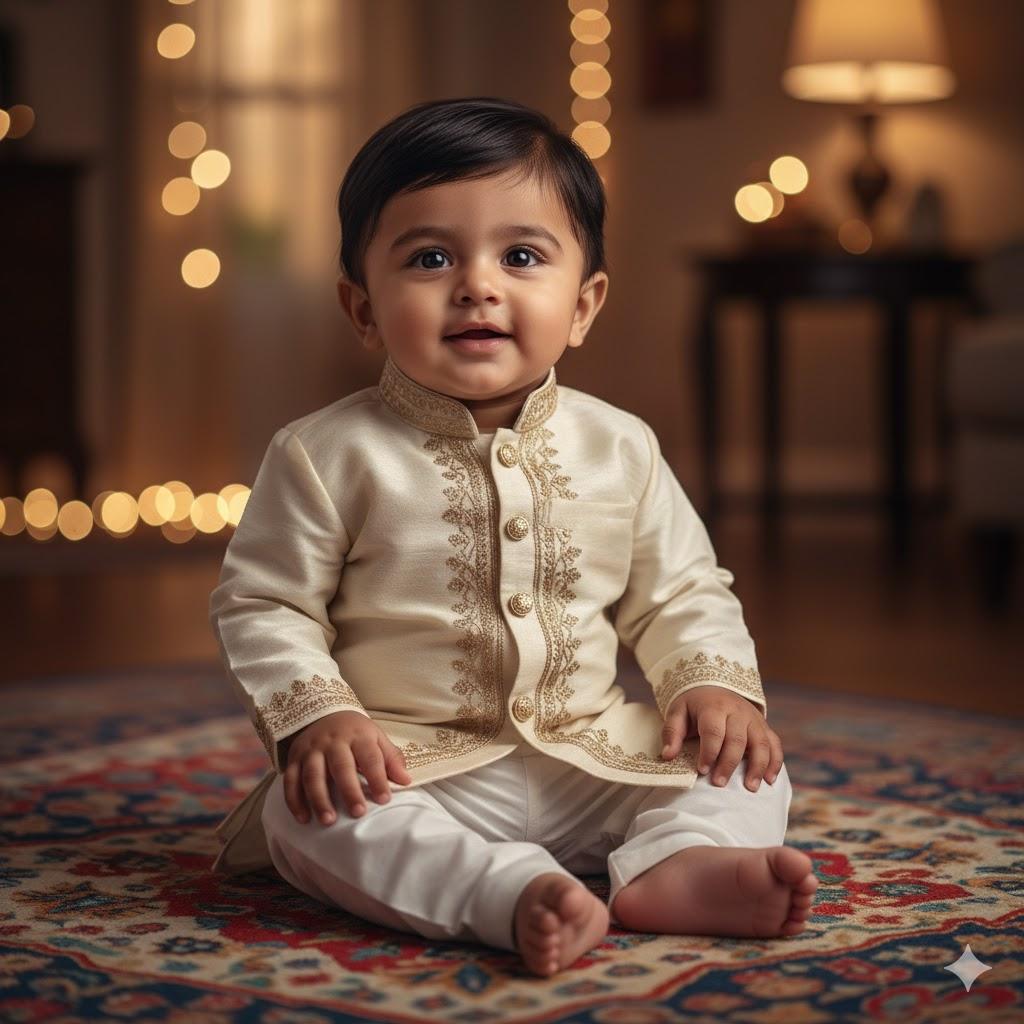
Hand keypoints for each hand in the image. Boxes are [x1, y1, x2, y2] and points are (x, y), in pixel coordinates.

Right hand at [283, 710, 411, 824]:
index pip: (370, 757)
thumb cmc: (355, 733)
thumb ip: (391, 758)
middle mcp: (333, 742)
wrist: (323, 714)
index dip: (377, 778)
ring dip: (319, 799)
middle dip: (349, 791)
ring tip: (329, 821)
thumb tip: (405, 780)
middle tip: (358, 813)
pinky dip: (295, 801)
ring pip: (312, 775)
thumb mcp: (376, 738)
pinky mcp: (294, 759)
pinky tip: (303, 818)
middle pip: (340, 767)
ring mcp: (311, 750)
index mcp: (358, 735)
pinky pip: (290, 780)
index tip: (384, 799)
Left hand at [660, 685, 783, 791]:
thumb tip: (667, 756)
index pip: (713, 731)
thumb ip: (672, 732)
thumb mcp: (677, 711)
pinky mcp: (764, 725)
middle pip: (737, 739)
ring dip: (757, 766)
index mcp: (714, 707)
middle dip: (729, 763)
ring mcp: (753, 718)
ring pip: (761, 742)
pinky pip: (774, 743)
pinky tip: (769, 780)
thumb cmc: (694, 705)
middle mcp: (737, 711)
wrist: (714, 686)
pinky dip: (775, 762)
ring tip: (750, 787)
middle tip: (719, 783)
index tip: (702, 770)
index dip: (709, 752)